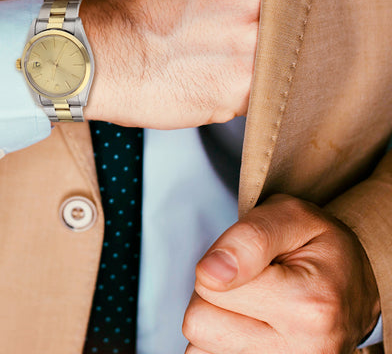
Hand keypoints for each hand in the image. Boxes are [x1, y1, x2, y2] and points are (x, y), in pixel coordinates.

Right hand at [80, 0, 261, 128]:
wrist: (100, 54)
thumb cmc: (136, 19)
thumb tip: (271, 8)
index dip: (276, 8)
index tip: (264, 19)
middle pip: (289, 26)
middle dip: (265, 39)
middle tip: (228, 46)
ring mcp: (251, 45)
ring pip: (276, 65)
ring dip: (253, 70)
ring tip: (212, 66)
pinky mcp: (240, 90)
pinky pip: (259, 97)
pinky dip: (238, 97)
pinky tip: (206, 84)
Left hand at [183, 194, 380, 353]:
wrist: (357, 283)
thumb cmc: (320, 245)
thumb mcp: (292, 216)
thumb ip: (248, 238)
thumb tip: (209, 273)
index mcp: (309, 307)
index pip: (208, 286)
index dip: (220, 262)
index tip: (251, 258)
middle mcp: (304, 352)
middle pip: (199, 324)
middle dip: (214, 295)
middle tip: (250, 282)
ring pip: (201, 346)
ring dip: (219, 320)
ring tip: (254, 303)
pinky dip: (224, 340)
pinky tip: (252, 325)